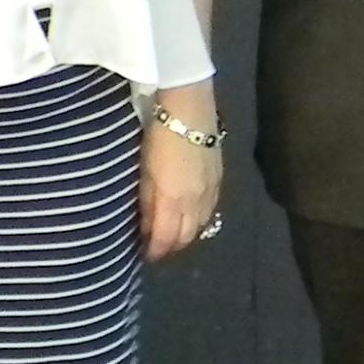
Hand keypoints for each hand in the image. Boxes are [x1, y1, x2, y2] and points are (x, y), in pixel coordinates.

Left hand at [139, 95, 224, 262]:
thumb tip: (146, 227)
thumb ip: (147, 201)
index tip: (146, 255)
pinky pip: (211, 210)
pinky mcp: (219, 179)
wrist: (189, 107)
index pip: (167, 238)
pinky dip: (200, 220)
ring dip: (187, 235)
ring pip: (202, 225)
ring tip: (174, 237)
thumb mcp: (145, 170)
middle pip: (187, 236)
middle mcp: (196, 201)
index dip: (156, 251)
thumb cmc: (158, 137)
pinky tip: (192, 218)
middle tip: (159, 250)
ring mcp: (211, 191)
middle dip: (172, 247)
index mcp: (174, 200)